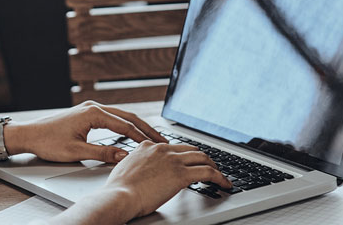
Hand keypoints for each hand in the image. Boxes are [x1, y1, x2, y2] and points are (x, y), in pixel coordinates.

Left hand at [5, 101, 167, 162]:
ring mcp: (91, 109)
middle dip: (146, 129)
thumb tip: (125, 155)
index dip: (143, 136)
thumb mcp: (77, 152)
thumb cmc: (48, 142)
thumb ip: (103, 153)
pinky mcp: (87, 114)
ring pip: (121, 116)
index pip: (125, 125)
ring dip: (137, 126)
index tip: (157, 145)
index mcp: (93, 113)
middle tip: (163, 140)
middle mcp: (94, 107)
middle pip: (128, 117)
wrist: (28, 135)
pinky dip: (125, 125)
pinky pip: (112, 118)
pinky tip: (132, 133)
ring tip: (152, 137)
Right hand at [104, 141, 231, 219]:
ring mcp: (172, 160)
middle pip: (191, 149)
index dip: (184, 155)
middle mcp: (162, 149)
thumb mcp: (126, 168)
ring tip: (219, 176)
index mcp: (148, 146)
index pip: (173, 146)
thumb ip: (138, 165)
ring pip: (203, 158)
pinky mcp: (181, 174)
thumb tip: (143, 171)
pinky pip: (208, 172)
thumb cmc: (118, 189)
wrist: (119, 196)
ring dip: (214, 166)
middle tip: (209, 167)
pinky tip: (224, 184)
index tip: (189, 161)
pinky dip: (220, 177)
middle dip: (202, 158)